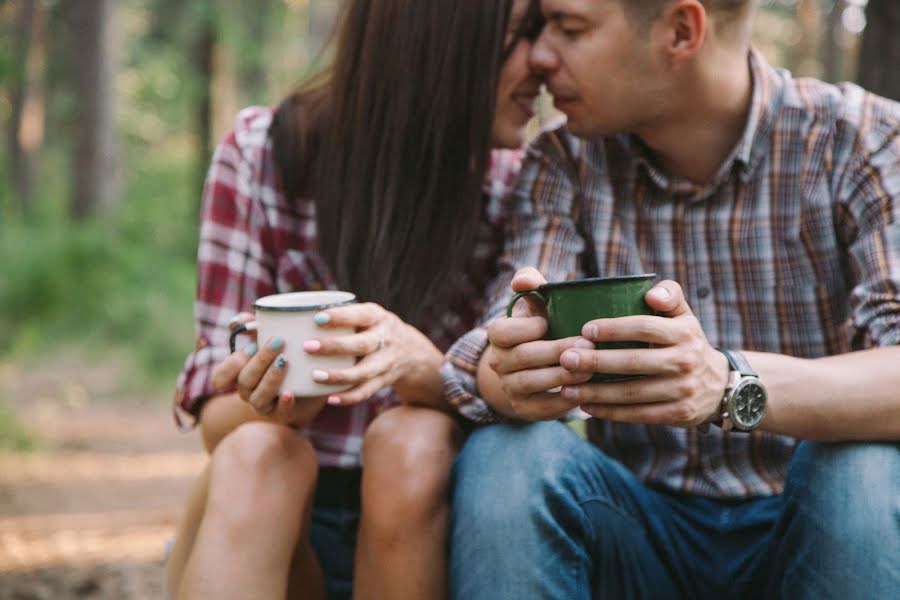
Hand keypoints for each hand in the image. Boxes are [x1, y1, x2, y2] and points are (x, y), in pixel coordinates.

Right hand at [211, 313, 326, 426]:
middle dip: (259, 360)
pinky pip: (281, 413)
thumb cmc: (285, 352)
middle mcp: (248, 392)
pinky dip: (284, 403)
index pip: (219, 378)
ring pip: (258, 398)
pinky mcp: (284, 414)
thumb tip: (235, 322)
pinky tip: (290, 392)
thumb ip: (251, 326)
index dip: (230, 365)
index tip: (250, 345)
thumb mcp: (268, 336)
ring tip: (284, 361)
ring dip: (270, 379)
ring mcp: (265, 405)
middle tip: (278, 342)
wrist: (312, 378)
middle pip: (244, 381)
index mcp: (239, 374)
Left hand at [302, 302, 443, 404]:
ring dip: (339, 375)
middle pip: (362, 344)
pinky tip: (329, 399)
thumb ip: (342, 315)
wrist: (413, 352)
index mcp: (378, 317)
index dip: (340, 316)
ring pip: (364, 371)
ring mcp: (386, 362)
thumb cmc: (375, 328)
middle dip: (334, 346)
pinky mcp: (384, 381)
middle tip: (307, 346)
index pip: (361, 315)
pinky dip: (349, 397)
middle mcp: (385, 339)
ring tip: (314, 376)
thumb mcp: (368, 315)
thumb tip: (294, 312)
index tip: (316, 318)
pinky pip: (366, 391)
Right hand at [486, 267, 593, 420]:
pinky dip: (565, 399)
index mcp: (498, 335)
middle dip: (557, 351)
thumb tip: (522, 281)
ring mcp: (510, 388)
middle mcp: (498, 362)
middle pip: (523, 357)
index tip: (547, 323)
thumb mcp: (536, 304)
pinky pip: (543, 407)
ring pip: (532, 382)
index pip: (502, 331)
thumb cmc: (543, 325)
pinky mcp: (525, 409)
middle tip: (588, 345)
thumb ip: (531, 285)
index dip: (525, 328)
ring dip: (563, 374)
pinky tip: (587, 389)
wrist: (537, 366)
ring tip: (591, 368)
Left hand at [557, 280, 729, 427]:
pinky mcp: (678, 414)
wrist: (719, 386)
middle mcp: (685, 361)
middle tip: (566, 359)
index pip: (644, 328)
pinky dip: (610, 412)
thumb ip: (670, 295)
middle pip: (634, 362)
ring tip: (567, 388)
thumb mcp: (684, 316)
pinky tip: (586, 406)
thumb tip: (650, 293)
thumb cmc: (686, 343)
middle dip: (596, 361)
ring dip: (596, 392)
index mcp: (683, 333)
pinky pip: (638, 414)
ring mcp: (682, 390)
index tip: (585, 330)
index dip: (614, 328)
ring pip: (632, 393)